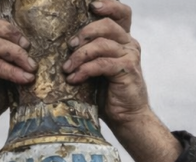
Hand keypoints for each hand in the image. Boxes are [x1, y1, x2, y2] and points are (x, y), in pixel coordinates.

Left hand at [62, 0, 178, 161]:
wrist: (127, 117)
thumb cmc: (109, 93)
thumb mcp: (98, 67)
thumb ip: (90, 51)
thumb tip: (65, 43)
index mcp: (123, 39)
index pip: (122, 12)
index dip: (108, 5)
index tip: (90, 5)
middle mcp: (130, 44)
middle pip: (107, 25)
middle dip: (84, 33)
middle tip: (69, 47)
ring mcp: (130, 56)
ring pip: (101, 44)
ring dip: (79, 56)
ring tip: (67, 69)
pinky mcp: (127, 70)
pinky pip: (101, 64)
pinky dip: (84, 70)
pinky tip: (74, 79)